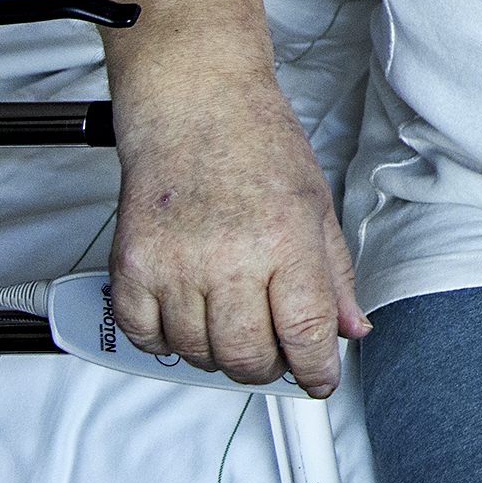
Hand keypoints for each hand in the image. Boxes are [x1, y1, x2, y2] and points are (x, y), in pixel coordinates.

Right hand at [107, 69, 369, 393]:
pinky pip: (146, 337)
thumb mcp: (316, 204)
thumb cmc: (255, 142)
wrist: (193, 104)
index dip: (317, 369)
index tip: (319, 378)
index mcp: (286, 240)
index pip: (306, 333)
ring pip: (198, 354)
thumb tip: (350, 328)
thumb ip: (334, 274)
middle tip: (275, 352)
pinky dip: (168, 341)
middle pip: (248, 356)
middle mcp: (230, 257)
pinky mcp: (132, 268)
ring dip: (219, 355)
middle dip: (268, 368)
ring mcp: (175, 265)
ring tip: (232, 323)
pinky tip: (188, 316)